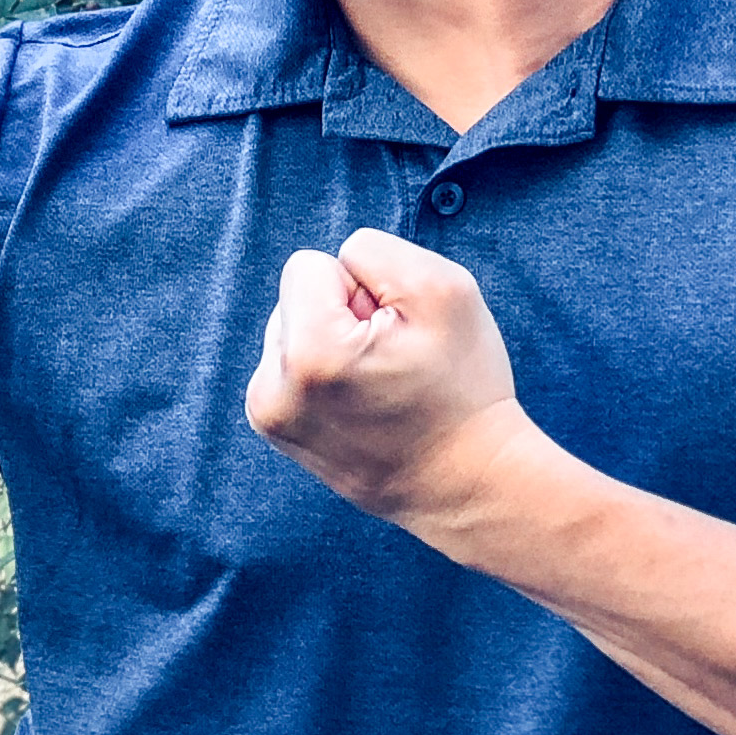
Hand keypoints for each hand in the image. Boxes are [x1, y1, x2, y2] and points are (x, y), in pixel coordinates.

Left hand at [243, 224, 529, 524]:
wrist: (466, 482)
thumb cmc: (462, 385)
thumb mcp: (442, 290)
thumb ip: (374, 252)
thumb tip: (332, 271)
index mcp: (309, 352)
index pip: (309, 264)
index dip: (360, 287)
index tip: (392, 334)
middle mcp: (274, 389)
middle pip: (294, 298)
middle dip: (341, 315)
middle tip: (390, 363)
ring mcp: (269, 415)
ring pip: (290, 329)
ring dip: (331, 343)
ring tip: (378, 385)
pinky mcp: (274, 428)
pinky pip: (288, 363)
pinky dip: (323, 371)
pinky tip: (359, 402)